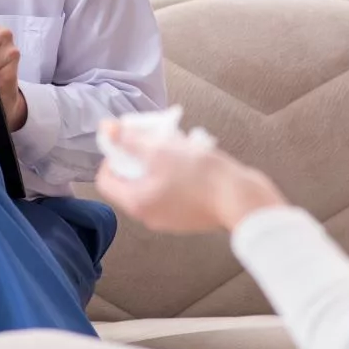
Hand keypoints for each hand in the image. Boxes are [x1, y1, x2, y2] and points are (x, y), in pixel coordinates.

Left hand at [95, 122, 286, 233]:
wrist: (242, 199)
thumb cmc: (201, 176)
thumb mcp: (160, 150)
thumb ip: (130, 140)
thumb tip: (106, 128)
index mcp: (137, 203)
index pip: (106, 180)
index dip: (113, 155)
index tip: (129, 139)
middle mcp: (149, 216)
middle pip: (130, 181)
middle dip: (139, 156)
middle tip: (155, 139)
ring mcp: (169, 219)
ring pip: (152, 185)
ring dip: (159, 163)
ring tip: (177, 146)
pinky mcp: (188, 217)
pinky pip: (171, 192)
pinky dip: (175, 176)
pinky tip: (193, 160)